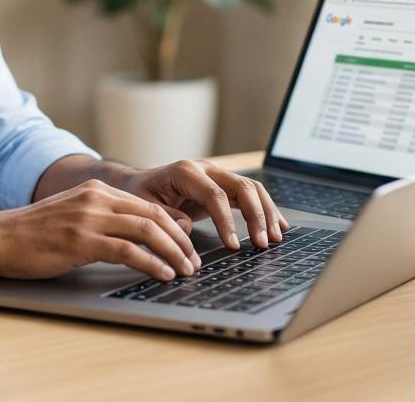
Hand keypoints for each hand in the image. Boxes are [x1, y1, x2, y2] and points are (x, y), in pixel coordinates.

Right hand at [0, 179, 200, 281]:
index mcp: (96, 192)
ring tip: (186, 270)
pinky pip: (128, 250)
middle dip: (180, 240)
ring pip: (147, 230)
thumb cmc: (31, 234)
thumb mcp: (71, 216)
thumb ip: (100, 220)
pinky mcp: (81, 240)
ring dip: (173, 252)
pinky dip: (151, 263)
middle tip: (194, 261)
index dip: (173, 226)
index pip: (148, 205)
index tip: (187, 246)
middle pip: (154, 215)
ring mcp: (89, 218)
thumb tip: (133, 239)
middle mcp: (97, 199)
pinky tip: (162, 274)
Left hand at [115, 159, 288, 250]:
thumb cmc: (138, 195)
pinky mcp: (223, 186)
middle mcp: (205, 169)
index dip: (226, 221)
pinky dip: (266, 209)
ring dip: (266, 213)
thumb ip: (165, 218)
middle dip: (256, 216)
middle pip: (242, 187)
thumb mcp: (143, 207)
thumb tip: (186, 229)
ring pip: (252, 189)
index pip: (214, 195)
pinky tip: (278, 225)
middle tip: (263, 243)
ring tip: (275, 238)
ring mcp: (217, 176)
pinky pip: (250, 195)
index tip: (233, 245)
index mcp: (185, 172)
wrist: (136, 184)